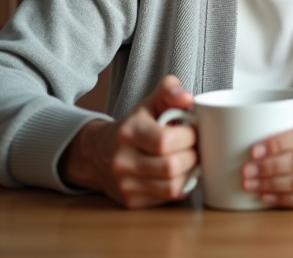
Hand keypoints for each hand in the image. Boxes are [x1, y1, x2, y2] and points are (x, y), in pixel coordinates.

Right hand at [60, 75, 197, 208]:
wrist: (98, 153)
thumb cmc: (134, 126)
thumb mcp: (149, 103)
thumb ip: (170, 91)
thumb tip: (188, 98)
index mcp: (128, 132)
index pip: (166, 141)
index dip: (188, 136)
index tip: (193, 131)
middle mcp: (122, 161)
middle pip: (171, 166)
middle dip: (192, 155)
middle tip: (195, 147)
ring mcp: (125, 185)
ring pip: (172, 187)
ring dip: (189, 173)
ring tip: (189, 159)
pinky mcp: (131, 202)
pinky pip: (168, 198)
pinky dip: (181, 185)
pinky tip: (180, 173)